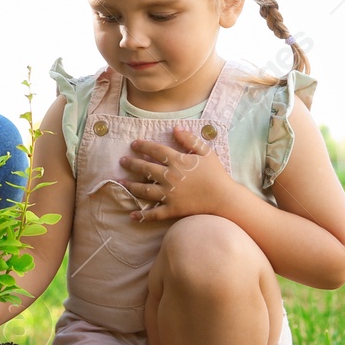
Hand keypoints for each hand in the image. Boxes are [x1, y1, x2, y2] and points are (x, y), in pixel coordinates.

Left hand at [118, 126, 240, 221]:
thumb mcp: (206, 152)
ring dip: (131, 186)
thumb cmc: (216, 174)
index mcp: (177, 161)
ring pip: (145, 190)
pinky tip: (132, 215)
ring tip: (121, 182)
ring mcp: (169, 194)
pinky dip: (142, 215)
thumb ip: (190, 140)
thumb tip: (175, 128)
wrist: (224, 198)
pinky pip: (154, 213)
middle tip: (122, 161)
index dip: (143, 146)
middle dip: (132, 164)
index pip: (155, 151)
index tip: (133, 144)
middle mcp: (169, 177)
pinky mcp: (172, 209)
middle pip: (145, 169)